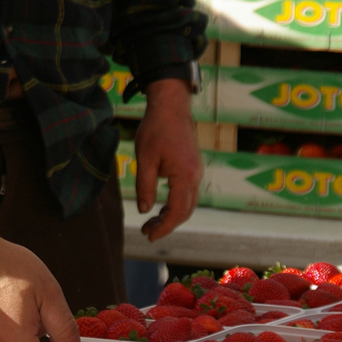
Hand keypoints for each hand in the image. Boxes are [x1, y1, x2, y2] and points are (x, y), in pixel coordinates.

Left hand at [135, 78, 201, 241]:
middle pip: (185, 211)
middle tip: (146, 231)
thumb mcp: (145, 159)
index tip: (149, 236)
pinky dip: (175, 204)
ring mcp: (196, 172)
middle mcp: (195, 176)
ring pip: (188, 203)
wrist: (172, 105)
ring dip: (171, 215)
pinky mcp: (193, 167)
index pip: (176, 212)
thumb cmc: (156, 129)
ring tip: (151, 222)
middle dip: (167, 225)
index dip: (163, 227)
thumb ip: (144, 187)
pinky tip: (161, 206)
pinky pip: (188, 193)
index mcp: (184, 176)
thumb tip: (144, 210)